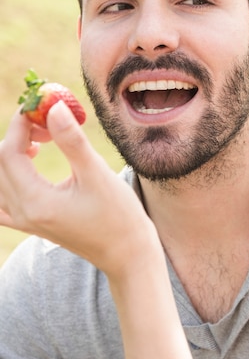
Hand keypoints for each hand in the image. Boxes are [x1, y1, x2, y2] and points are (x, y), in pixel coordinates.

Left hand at [0, 101, 158, 278]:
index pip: (9, 152)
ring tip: (45, 140)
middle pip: (1, 162)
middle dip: (20, 134)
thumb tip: (54, 107)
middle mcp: (22, 213)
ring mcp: (25, 221)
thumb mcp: (96, 174)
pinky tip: (31, 164)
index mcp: (35, 202)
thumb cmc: (118, 216)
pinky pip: (3, 199)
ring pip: (0, 178)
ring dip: (15, 152)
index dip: (21, 123)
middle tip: (51, 122)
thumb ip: (71, 140)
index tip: (41, 104)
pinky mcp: (32, 223)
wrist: (127, 254)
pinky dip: (9, 175)